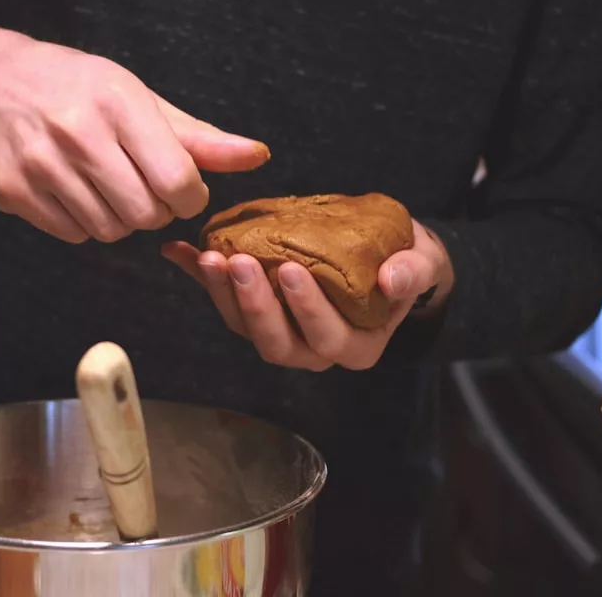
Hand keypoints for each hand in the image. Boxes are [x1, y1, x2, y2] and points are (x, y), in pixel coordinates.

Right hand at [0, 24, 269, 242]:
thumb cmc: (78, 87)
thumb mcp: (140, 98)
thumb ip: (199, 137)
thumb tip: (258, 156)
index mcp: (118, 103)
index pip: (177, 180)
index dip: (189, 197)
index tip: (181, 186)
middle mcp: (77, 132)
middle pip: (145, 214)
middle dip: (155, 210)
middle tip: (142, 186)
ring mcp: (40, 164)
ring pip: (109, 230)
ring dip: (120, 218)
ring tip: (106, 185)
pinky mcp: (12, 191)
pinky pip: (73, 234)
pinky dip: (84, 223)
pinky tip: (75, 191)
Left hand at [162, 221, 453, 370]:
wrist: (384, 254)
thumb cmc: (404, 261)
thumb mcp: (423, 261)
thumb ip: (413, 271)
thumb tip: (391, 280)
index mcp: (355, 345)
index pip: (327, 337)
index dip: (306, 309)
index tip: (290, 270)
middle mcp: (313, 350)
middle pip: (276, 343)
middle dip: (255, 305)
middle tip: (240, 261)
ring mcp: (279, 331)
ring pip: (244, 326)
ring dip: (222, 293)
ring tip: (208, 255)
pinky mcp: (254, 309)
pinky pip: (224, 299)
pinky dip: (200, 277)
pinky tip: (178, 251)